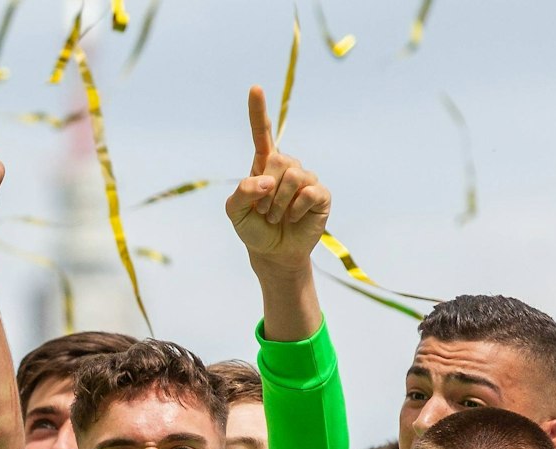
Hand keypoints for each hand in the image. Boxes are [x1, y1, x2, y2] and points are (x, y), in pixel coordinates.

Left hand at [225, 87, 329, 273]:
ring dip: (279, 203)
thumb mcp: (234, 212)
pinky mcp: (321, 193)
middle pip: (278, 160)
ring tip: (277, 216)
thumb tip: (266, 181)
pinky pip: (309, 192)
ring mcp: (306, 178)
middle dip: (266, 191)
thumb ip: (241, 192)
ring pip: (294, 176)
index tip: (255, 88)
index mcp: (263, 164)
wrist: (273, 253)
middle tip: (264, 211)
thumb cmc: (253, 228)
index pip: (263, 133)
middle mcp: (287, 166)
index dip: (259, 111)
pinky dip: (296, 209)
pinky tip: (294, 218)